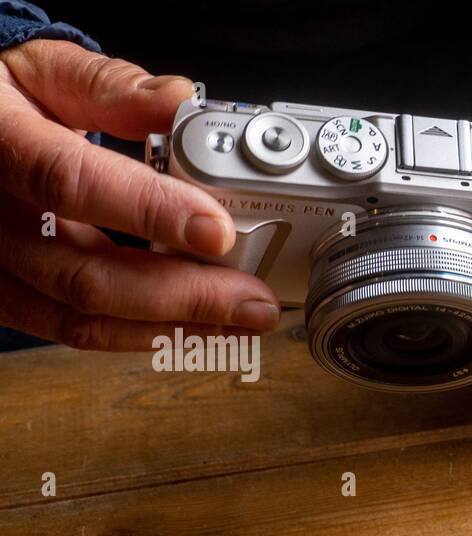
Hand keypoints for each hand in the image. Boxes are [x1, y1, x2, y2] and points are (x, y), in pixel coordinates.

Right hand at [0, 39, 278, 350]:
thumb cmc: (3, 104)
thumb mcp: (44, 72)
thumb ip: (110, 86)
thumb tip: (181, 100)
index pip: (69, 181)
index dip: (149, 211)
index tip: (217, 230)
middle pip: (87, 275)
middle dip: (184, 295)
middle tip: (254, 299)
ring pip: (85, 317)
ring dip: (174, 327)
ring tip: (242, 319)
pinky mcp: (8, 299)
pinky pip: (77, 331)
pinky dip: (145, 335)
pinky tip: (197, 328)